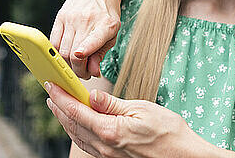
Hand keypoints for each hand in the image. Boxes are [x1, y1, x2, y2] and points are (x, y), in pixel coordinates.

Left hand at [46, 82, 198, 157]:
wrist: (183, 157)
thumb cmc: (168, 132)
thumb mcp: (141, 109)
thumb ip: (113, 104)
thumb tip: (92, 96)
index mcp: (110, 131)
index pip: (76, 111)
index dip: (61, 97)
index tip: (51, 84)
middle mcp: (105, 147)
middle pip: (72, 124)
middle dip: (58, 107)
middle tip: (51, 91)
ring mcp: (108, 156)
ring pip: (77, 136)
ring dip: (65, 119)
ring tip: (59, 105)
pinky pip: (88, 145)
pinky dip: (77, 131)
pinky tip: (78, 124)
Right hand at [50, 0, 122, 78]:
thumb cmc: (108, 13)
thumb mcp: (113, 33)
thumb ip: (102, 53)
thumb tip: (93, 71)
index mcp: (105, 25)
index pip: (91, 40)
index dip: (84, 51)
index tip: (79, 57)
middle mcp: (86, 20)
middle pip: (72, 54)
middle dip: (77, 70)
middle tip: (83, 72)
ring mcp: (71, 17)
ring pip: (61, 50)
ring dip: (68, 63)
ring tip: (76, 64)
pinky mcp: (60, 16)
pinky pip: (53, 41)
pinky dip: (58, 52)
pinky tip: (67, 54)